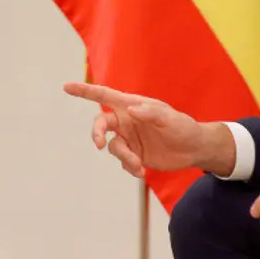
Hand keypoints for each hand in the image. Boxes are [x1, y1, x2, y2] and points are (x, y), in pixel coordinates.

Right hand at [64, 82, 232, 176]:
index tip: (67, 87)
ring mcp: (129, 138)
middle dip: (97, 134)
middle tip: (100, 144)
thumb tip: (130, 111)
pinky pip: (123, 161)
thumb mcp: (169, 118)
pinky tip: (142, 171)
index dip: (85, 91)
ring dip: (123, 157)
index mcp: (131, 105)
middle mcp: (126, 121)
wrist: (193, 149)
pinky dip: (129, 167)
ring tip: (138, 166)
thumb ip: (149, 112)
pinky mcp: (134, 154)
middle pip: (101, 124)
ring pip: (113, 147)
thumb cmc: (182, 127)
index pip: (104, 96)